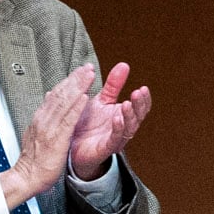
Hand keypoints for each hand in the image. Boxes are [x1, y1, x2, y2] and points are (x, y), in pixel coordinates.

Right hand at [0, 65, 94, 207]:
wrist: (26, 176)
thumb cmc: (35, 158)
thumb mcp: (38, 132)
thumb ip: (45, 115)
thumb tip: (50, 97)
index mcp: (40, 118)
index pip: (56, 95)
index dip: (69, 81)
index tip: (81, 71)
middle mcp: (43, 119)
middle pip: (61, 94)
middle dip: (75, 79)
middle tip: (88, 66)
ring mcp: (49, 128)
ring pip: (64, 103)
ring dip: (78, 87)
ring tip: (89, 75)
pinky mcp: (56, 139)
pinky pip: (68, 120)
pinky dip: (76, 107)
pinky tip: (85, 97)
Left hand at [68, 61, 151, 180]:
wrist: (69, 144)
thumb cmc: (86, 123)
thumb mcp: (101, 100)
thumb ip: (114, 85)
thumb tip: (124, 65)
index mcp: (124, 116)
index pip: (141, 108)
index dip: (144, 99)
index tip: (143, 88)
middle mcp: (124, 128)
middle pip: (139, 117)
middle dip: (139, 105)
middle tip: (138, 93)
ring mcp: (116, 139)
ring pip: (130, 128)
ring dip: (130, 115)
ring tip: (127, 103)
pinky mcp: (105, 148)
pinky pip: (115, 139)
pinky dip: (118, 128)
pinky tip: (117, 118)